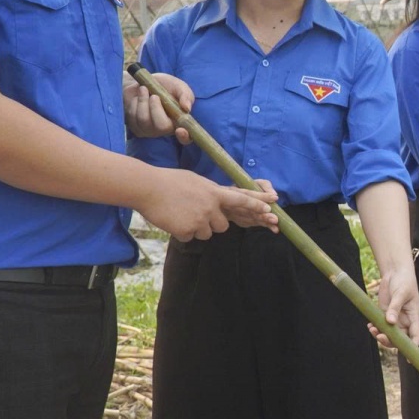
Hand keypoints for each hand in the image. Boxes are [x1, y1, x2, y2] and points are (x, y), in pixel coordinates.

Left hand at [124, 73, 193, 142]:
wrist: (141, 82)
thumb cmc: (164, 85)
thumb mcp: (178, 86)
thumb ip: (185, 95)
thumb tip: (186, 108)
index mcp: (179, 121)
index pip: (186, 138)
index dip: (184, 137)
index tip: (180, 130)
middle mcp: (166, 130)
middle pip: (162, 127)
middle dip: (156, 108)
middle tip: (154, 95)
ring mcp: (150, 131)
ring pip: (144, 120)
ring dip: (143, 101)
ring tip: (144, 90)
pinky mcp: (136, 129)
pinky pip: (133, 118)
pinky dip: (134, 103)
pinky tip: (137, 98)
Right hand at [136, 168, 276, 239]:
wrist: (147, 187)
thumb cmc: (169, 181)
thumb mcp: (195, 181)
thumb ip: (210, 193)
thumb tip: (217, 202)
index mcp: (214, 192)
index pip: (240, 199)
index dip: (256, 204)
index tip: (271, 208)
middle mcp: (211, 207)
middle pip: (223, 226)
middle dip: (212, 223)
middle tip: (194, 212)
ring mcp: (200, 220)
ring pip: (207, 234)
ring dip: (196, 228)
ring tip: (180, 213)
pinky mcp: (187, 231)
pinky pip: (190, 237)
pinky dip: (182, 231)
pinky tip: (172, 219)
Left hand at [370, 263, 418, 348]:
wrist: (395, 273)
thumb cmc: (404, 282)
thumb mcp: (401, 293)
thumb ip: (395, 308)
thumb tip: (390, 322)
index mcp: (413, 317)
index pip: (415, 335)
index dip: (413, 346)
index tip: (409, 357)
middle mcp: (404, 321)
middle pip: (400, 339)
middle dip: (390, 342)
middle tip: (380, 336)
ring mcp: (394, 319)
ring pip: (388, 335)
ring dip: (380, 336)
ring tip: (372, 329)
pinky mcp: (384, 314)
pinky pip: (380, 326)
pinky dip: (374, 329)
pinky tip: (370, 325)